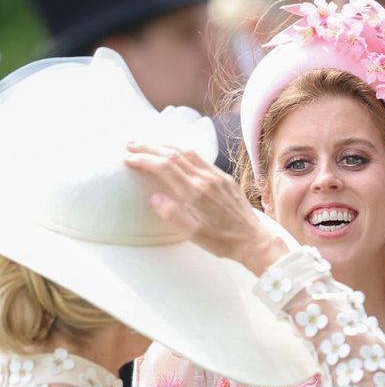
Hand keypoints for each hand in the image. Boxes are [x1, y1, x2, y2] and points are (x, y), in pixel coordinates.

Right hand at [124, 142, 287, 275]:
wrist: (255, 240)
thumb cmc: (223, 241)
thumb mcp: (194, 234)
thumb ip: (173, 215)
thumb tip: (154, 197)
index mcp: (196, 193)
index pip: (165, 167)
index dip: (144, 160)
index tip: (127, 158)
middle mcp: (206, 179)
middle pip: (174, 154)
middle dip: (150, 147)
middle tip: (131, 145)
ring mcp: (217, 177)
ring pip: (188, 152)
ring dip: (166, 145)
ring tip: (149, 144)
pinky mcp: (225, 178)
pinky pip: (201, 158)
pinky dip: (183, 151)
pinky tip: (177, 153)